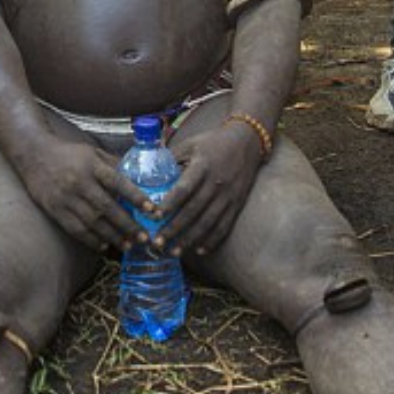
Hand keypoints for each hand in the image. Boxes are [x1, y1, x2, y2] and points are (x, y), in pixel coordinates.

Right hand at [19, 139, 152, 252]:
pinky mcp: (55, 210)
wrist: (34, 154)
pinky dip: (91, 240)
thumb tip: (139, 177)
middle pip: (107, 207)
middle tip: (144, 238)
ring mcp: (66, 198)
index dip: (136, 197)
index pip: (118, 182)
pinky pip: (75, 229)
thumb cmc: (69, 153)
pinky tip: (104, 246)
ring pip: (92, 222)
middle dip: (127, 225)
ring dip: (112, 236)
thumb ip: (113, 164)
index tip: (152, 210)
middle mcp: (79, 182)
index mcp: (92, 165)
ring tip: (127, 245)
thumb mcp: (93, 152)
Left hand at [152, 124, 260, 257]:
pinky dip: (212, 240)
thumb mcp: (190, 144)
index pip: (184, 188)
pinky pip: (224, 226)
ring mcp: (228, 195)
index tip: (155, 216)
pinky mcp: (237, 204)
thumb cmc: (213, 142)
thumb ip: (171, 158)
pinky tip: (199, 250)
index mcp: (202, 165)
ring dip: (190, 239)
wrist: (247, 141)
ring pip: (208, 222)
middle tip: (157, 242)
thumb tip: (146, 172)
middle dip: (174, 229)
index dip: (170, 203)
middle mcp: (216, 182)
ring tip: (174, 252)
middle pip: (194, 210)